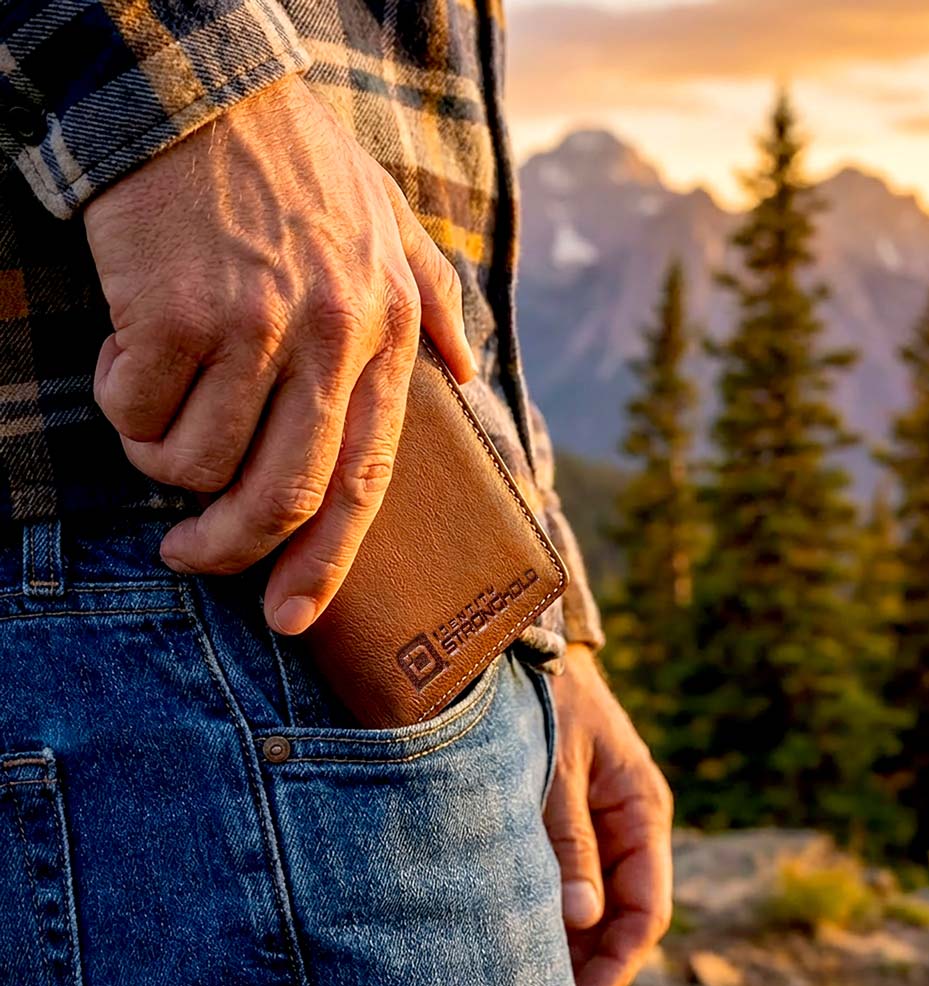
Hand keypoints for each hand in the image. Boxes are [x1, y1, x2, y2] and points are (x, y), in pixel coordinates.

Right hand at [83, 74, 475, 634]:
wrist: (205, 90)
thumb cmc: (298, 170)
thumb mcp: (394, 226)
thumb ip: (437, 304)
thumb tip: (469, 373)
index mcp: (384, 334)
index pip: (365, 480)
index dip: (328, 562)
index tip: (294, 616)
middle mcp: (328, 340)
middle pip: (282, 496)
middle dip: (231, 551)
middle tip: (192, 557)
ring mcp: (252, 327)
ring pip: (195, 462)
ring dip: (164, 463)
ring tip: (156, 419)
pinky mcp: (175, 312)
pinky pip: (135, 410)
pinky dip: (123, 406)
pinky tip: (132, 357)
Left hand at [544, 643, 673, 985]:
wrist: (530, 648)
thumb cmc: (550, 699)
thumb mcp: (557, 767)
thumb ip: (570, 840)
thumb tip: (582, 919)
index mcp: (642, 810)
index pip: (647, 910)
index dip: (616, 963)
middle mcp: (630, 823)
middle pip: (621, 916)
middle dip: (588, 963)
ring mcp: (603, 822)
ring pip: (595, 902)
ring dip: (567, 941)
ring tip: (522, 977)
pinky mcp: (572, 818)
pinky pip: (571, 876)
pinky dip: (550, 907)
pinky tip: (518, 931)